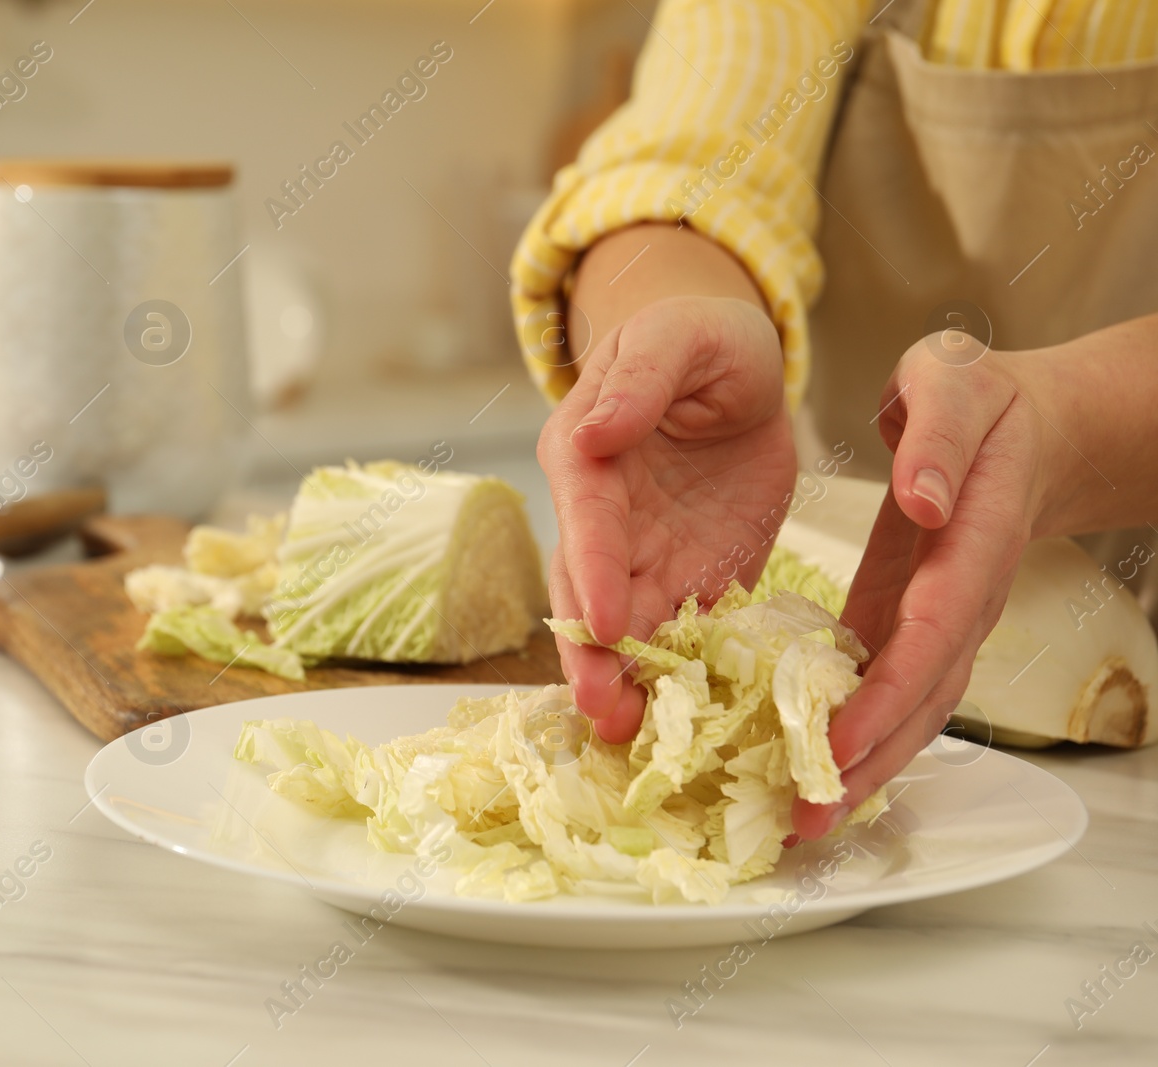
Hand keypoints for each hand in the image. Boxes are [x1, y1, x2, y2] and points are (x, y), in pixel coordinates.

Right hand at [538, 295, 795, 742]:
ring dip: (624, 681)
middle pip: (585, 591)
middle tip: (601, 708)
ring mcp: (643, 558)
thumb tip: (593, 430)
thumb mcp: (679, 336)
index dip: (591, 568)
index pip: (584, 517)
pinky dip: (680, 678)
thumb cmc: (699, 340)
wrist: (736, 373)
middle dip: (590, 652)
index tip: (604, 618)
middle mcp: (603, 519)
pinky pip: (681, 635)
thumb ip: (642, 377)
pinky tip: (687, 721)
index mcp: (587, 454)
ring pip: (623, 629)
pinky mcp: (690, 583)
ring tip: (630, 734)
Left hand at [792, 333, 1049, 838]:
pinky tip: (814, 770)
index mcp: (968, 542)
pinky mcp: (912, 623)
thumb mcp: (955, 382)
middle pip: (925, 696)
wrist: (1027, 428)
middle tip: (810, 817)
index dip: (888, 693)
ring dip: (866, 767)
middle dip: (871, 761)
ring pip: (915, 709)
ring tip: (808, 819)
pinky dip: (860, 735)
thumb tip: (925, 499)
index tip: (839, 742)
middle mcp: (961, 599)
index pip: (930, 632)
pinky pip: (893, 690)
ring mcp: (940, 620)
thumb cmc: (983, 400)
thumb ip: (937, 434)